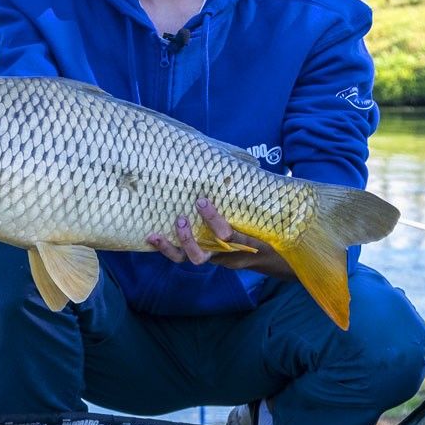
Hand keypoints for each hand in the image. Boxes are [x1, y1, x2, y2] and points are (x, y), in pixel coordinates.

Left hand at [146, 196, 292, 277]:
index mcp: (246, 243)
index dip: (213, 221)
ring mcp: (214, 257)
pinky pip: (183, 256)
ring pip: (190, 259)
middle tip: (182, 218)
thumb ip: (254, 197)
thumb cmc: (270, 231)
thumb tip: (240, 165)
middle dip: (189, 239)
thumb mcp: (269, 217)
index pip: (229, 236)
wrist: (272, 258)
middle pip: (203, 255)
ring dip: (173, 247)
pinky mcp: (204, 255)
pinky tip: (151, 236)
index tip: (202, 201)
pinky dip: (167, 248)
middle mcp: (227, 255)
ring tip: (157, 233)